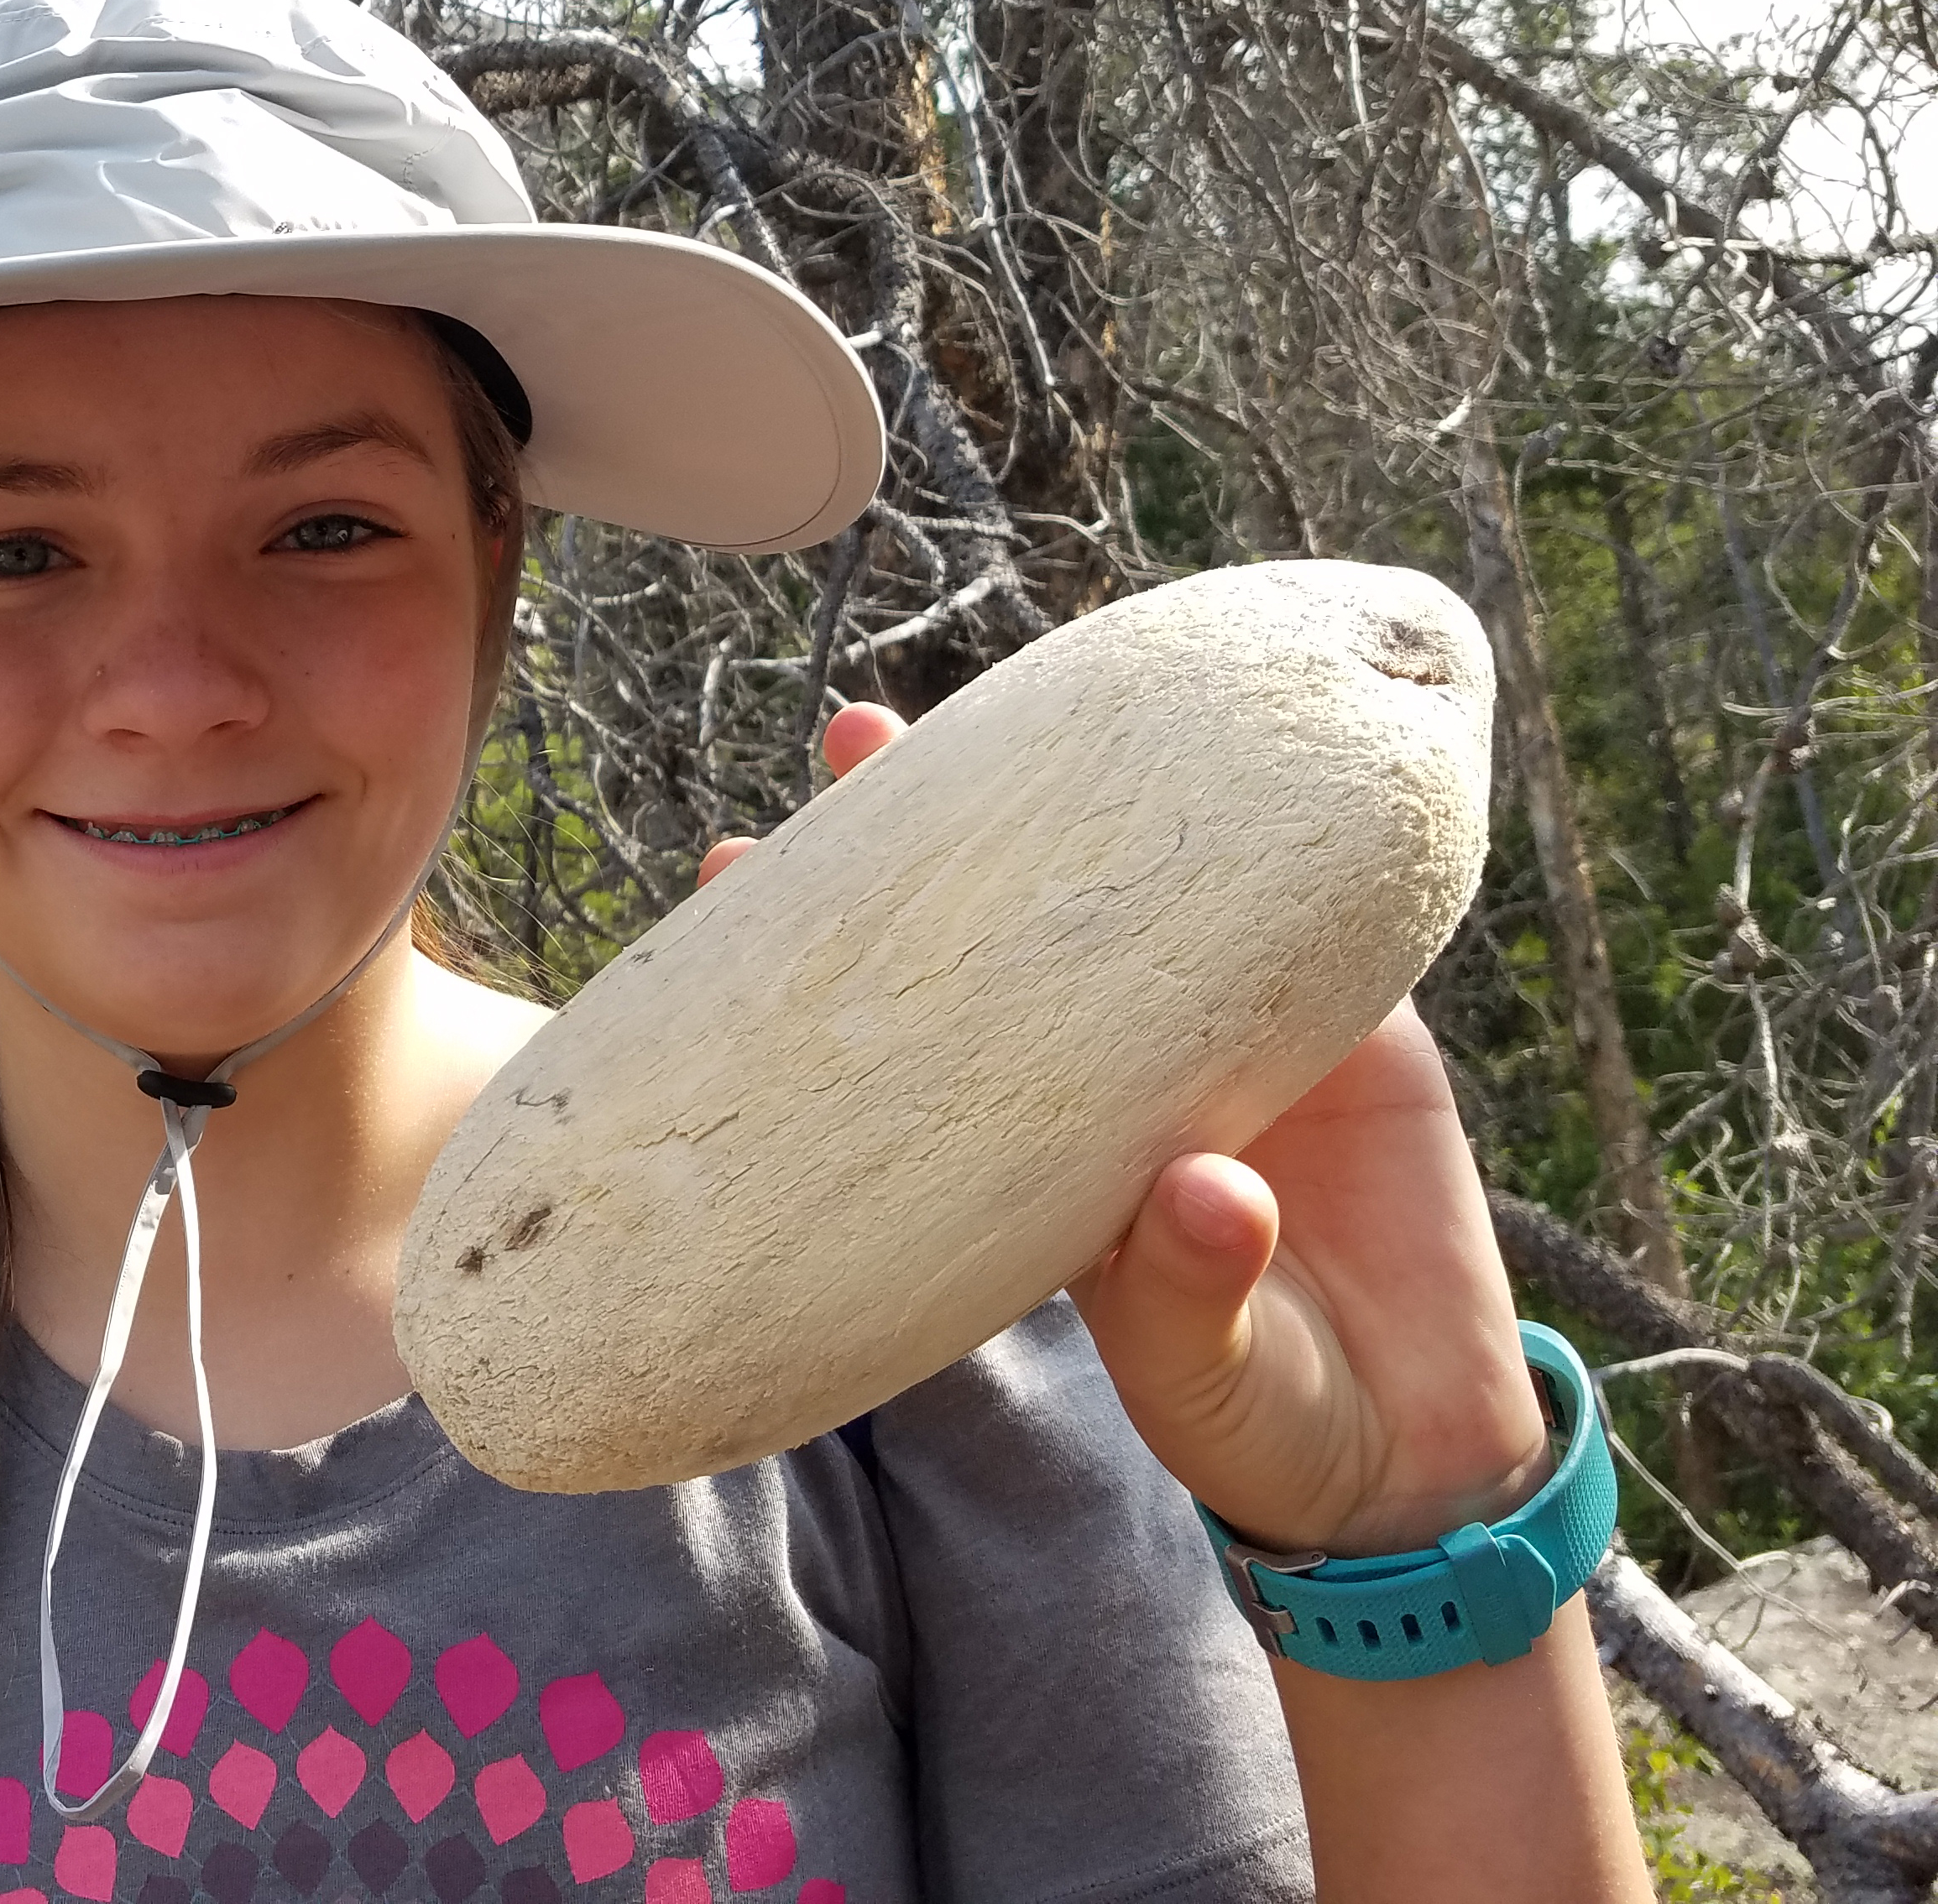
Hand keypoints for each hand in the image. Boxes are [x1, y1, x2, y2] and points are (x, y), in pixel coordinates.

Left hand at [699, 702, 1548, 1556]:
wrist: (1415, 1444)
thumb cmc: (1268, 1417)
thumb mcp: (1211, 1381)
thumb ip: (1191, 1298)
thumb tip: (1202, 1190)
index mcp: (1026, 1153)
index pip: (906, 1037)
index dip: (822, 953)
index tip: (732, 863)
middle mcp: (1106, 1074)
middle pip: (1003, 927)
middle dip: (926, 827)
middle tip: (853, 733)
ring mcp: (1220, 1035)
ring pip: (1135, 889)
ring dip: (1072, 796)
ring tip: (992, 704)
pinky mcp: (1340, 1028)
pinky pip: (1298, 909)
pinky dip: (1268, 830)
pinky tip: (1213, 735)